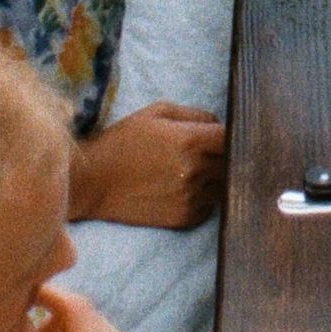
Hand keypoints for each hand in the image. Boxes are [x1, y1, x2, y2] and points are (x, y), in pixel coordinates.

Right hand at [68, 101, 227, 226]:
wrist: (95, 182)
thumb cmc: (124, 141)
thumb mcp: (156, 113)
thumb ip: (194, 114)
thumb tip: (219, 123)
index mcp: (191, 140)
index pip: (233, 137)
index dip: (235, 133)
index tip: (230, 133)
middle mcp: (196, 171)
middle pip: (233, 163)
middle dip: (227, 155)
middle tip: (214, 151)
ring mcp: (192, 197)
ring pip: (224, 186)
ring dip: (218, 178)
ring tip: (197, 170)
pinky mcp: (185, 218)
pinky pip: (210, 206)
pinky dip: (205, 197)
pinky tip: (186, 188)